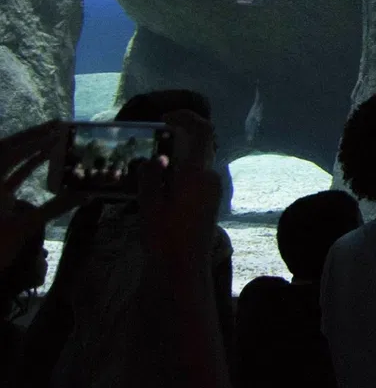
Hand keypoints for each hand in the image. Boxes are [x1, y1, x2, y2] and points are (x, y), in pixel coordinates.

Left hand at [1, 121, 82, 270]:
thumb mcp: (25, 227)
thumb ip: (55, 208)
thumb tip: (86, 194)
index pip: (10, 154)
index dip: (34, 141)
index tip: (56, 132)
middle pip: (6, 150)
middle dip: (31, 136)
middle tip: (56, 124)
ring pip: (9, 160)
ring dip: (30, 148)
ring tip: (54, 136)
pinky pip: (12, 174)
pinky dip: (27, 165)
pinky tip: (46, 158)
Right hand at [138, 111, 222, 267]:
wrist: (183, 270)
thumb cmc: (164, 238)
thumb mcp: (150, 206)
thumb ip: (151, 177)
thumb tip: (154, 158)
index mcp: (197, 174)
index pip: (201, 131)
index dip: (186, 116)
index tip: (164, 117)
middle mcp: (210, 177)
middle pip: (198, 145)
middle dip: (177, 138)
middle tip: (150, 142)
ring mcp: (213, 190)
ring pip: (196, 162)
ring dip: (177, 157)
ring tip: (149, 166)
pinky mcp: (210, 201)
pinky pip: (197, 176)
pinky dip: (180, 171)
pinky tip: (159, 185)